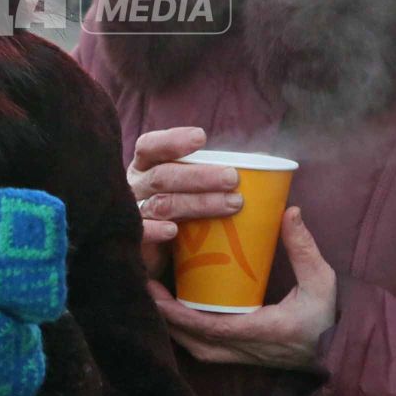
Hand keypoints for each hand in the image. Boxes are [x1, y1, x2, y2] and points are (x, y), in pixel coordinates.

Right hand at [127, 126, 243, 277]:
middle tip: (233, 178)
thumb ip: (216, 172)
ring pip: (162, 204)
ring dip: (197, 203)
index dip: (172, 140)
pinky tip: (173, 231)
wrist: (158, 257)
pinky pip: (141, 234)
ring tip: (232, 204)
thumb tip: (261, 160)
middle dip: (199, 176)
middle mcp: (137, 187)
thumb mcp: (191, 189)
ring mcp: (133, 214)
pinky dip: (155, 231)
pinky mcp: (134, 242)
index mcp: (146, 167)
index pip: (150, 146)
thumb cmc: (179, 212)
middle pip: (163, 176)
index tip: (201, 137)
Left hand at [146, 207, 337, 370]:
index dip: (176, 312)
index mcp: (259, 331)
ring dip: (172, 327)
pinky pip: (205, 348)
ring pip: (194, 348)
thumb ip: (304, 248)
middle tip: (145, 288)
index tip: (154, 292)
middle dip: (164, 317)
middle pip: (191, 339)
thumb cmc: (330, 318)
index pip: (208, 326)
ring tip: (154, 297)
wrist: (340, 354)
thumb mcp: (322, 281)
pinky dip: (186, 333)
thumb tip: (289, 212)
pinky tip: (176, 313)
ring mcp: (241, 356)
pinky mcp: (241, 356)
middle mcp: (243, 349)